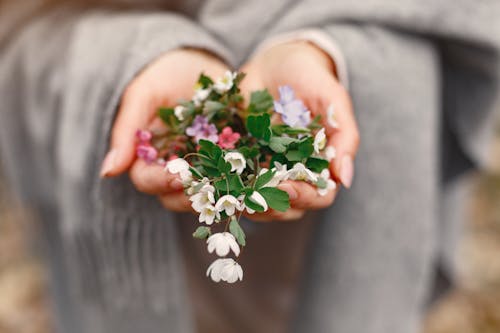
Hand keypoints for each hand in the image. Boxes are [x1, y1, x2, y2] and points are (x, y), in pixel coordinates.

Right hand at [100, 48, 228, 211]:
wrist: (202, 62)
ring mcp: (203, 168)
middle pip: (176, 196)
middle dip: (194, 193)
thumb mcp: (144, 94)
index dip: (161, 181)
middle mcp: (174, 168)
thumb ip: (126, 130)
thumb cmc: (167, 73)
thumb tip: (107, 172)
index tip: (179, 177)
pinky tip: (257, 179)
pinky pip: (235, 180)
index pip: (147, 180)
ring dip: (221, 194)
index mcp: (149, 156)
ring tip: (238, 187)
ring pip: (206, 194)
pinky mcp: (230, 163)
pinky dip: (244, 182)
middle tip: (213, 184)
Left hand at [239, 41, 359, 221]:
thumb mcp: (331, 98)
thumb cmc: (308, 75)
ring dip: (245, 203)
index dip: (304, 196)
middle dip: (271, 205)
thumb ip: (344, 135)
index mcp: (319, 164)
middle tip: (252, 195)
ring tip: (229, 192)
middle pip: (288, 207)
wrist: (273, 60)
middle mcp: (293, 173)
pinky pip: (232, 183)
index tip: (285, 185)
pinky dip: (223, 186)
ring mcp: (264, 170)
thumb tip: (347, 178)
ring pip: (259, 202)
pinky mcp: (239, 161)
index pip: (319, 195)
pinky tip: (212, 179)